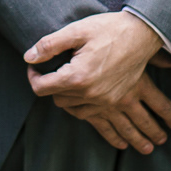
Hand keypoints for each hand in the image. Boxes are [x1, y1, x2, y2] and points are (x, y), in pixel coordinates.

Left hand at [25, 14, 170, 153]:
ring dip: (72, 110)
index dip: (33, 77)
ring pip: (81, 115)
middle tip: (53, 78)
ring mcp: (107, 101)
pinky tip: (117, 141)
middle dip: (54, 91)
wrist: (141, 33)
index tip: (34, 69)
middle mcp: (90, 94)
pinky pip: (108, 124)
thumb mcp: (76, 30)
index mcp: (76, 77)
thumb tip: (29, 57)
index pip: (43, 87)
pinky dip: (110, 133)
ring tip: (68, 102)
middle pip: (60, 101)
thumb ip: (49, 45)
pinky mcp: (120, 101)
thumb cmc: (109, 29)